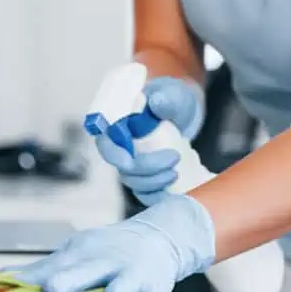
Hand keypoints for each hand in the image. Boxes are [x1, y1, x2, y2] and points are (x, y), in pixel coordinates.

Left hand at [6, 194, 215, 291]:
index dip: (35, 277)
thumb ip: (44, 268)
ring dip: (121, 288)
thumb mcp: (76, 253)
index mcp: (82, 252)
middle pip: (86, 269)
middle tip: (52, 288)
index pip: (55, 265)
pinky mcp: (156, 291)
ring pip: (127, 282)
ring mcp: (133, 274)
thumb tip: (2, 276)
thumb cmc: (106, 251)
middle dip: (70, 278)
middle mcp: (106, 261)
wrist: (158, 238)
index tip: (10, 285)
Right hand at [94, 76, 203, 206]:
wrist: (184, 113)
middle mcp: (125, 149)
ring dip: (156, 183)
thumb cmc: (174, 100)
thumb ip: (166, 99)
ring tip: (177, 171)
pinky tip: (177, 190)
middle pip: (125, 170)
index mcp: (122, 127)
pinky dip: (161, 196)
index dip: (112, 155)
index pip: (106, 144)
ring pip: (137, 185)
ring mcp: (137, 167)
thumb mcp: (173, 96)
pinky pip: (149, 195)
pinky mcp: (151, 179)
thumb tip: (155, 102)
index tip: (130, 159)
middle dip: (148, 169)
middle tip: (176, 157)